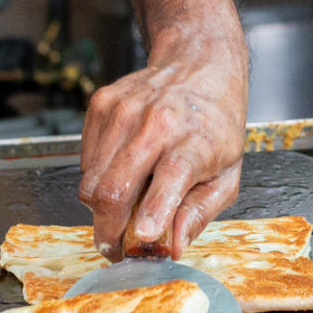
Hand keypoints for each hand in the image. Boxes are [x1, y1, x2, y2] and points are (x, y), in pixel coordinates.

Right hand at [79, 23, 247, 260]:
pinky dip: (97, 178)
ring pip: (91, 181)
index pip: (171, 175)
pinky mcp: (101, 106)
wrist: (199, 64)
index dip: (154, 208)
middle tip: (115, 248)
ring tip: (121, 210)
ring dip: (101, 207)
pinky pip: (85, 162)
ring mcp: (124, 112)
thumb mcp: (227, 175)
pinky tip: (121, 172)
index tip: (142, 234)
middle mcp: (157, 123)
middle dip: (108, 228)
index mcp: (196, 141)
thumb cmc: (215, 125)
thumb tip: (172, 246)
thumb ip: (199, 213)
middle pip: (115, 186)